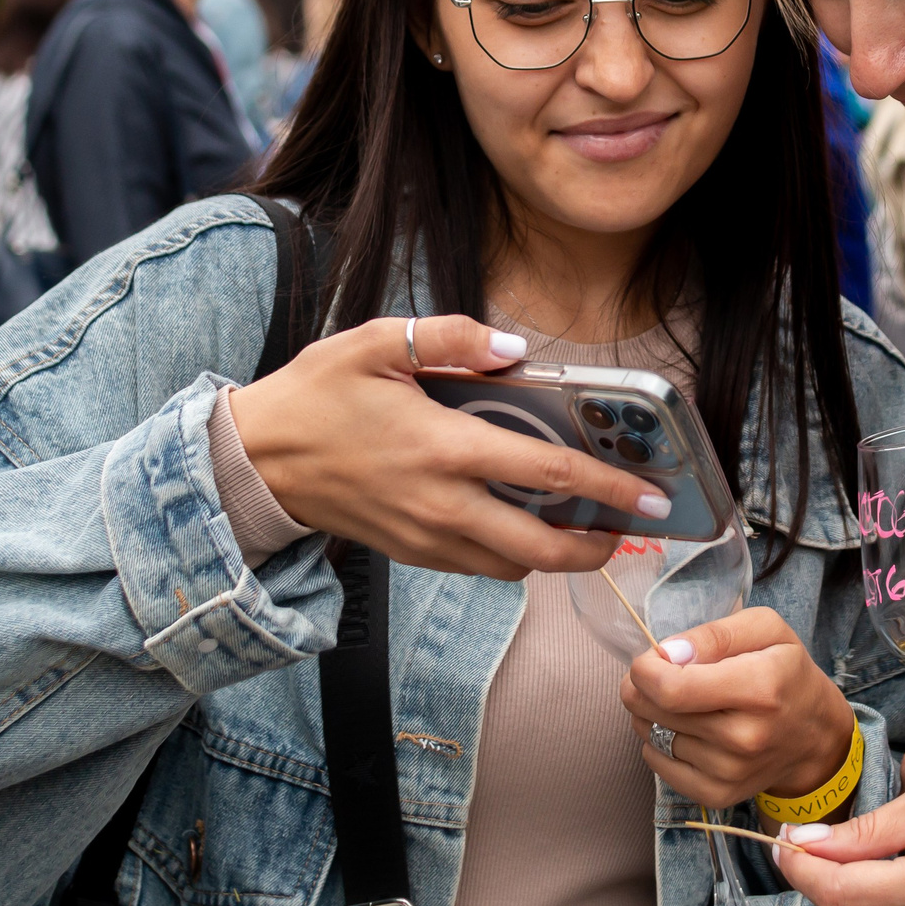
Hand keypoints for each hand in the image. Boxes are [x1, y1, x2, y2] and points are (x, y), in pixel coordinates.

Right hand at [228, 314, 652, 580]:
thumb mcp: (374, 343)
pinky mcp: (410, 554)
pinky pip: (477, 567)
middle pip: (541, 548)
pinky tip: (524, 524)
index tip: (651, 494)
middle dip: (597, 546)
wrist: (254, 461)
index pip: (548, 475)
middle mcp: (442, 504)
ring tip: (585, 526)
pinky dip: (512, 556)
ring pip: (512, 567)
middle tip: (631, 528)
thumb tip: (513, 348)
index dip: (609, 488)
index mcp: (444, 448)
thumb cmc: (315, 396)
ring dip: (555, 555)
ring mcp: (425, 537)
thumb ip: (449, 338)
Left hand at [619, 606, 856, 808]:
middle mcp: (744, 737)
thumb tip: (665, 654)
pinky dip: (659, 744)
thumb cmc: (787, 674)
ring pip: (653, 737)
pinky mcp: (718, 795)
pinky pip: (659, 765)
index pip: (673, 688)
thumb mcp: (767, 630)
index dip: (645, 671)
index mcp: (758, 688)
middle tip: (656, 677)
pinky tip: (683, 730)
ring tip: (678, 703)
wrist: (815, 737)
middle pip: (656, 712)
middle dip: (641, 688)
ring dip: (651, 715)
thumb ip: (714, 634)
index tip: (650, 660)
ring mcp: (730, 772)